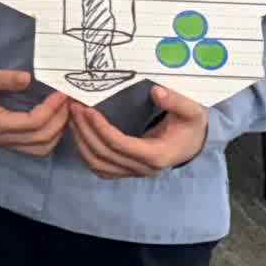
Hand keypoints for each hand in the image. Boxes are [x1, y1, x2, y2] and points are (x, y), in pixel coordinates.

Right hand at [0, 66, 68, 156]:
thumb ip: (4, 78)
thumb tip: (28, 78)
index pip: (33, 122)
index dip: (52, 109)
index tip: (62, 93)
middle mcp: (1, 138)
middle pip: (41, 139)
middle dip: (60, 120)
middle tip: (69, 101)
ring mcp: (5, 143)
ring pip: (41, 148)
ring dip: (57, 132)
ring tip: (64, 112)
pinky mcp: (9, 142)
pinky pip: (36, 148)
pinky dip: (50, 138)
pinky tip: (54, 121)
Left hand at [69, 86, 208, 178]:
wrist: (193, 143)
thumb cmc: (190, 125)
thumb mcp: (193, 111)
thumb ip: (178, 102)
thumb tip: (157, 92)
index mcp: (158, 155)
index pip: (121, 145)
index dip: (101, 129)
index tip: (88, 109)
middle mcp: (143, 169)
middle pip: (104, 155)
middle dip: (85, 131)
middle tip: (74, 107)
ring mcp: (133, 173)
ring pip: (97, 163)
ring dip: (81, 140)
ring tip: (72, 116)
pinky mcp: (125, 171)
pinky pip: (99, 167)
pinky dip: (85, 151)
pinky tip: (79, 131)